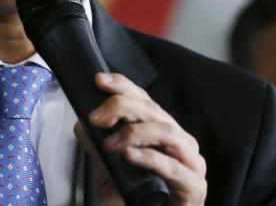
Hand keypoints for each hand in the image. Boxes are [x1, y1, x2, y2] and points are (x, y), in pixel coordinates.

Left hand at [78, 72, 206, 205]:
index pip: (145, 100)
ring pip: (166, 132)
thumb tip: (82, 125)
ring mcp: (190, 164)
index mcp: (162, 132)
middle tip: (97, 118)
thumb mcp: (109, 167)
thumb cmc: (136, 197)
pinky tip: (130, 156)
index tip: (100, 81)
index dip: (123, 86)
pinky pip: (173, 167)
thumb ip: (97, 146)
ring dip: (133, 133)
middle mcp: (180, 142)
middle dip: (122, 107)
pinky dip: (149, 157)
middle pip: (153, 111)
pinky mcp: (194, 187)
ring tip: (110, 144)